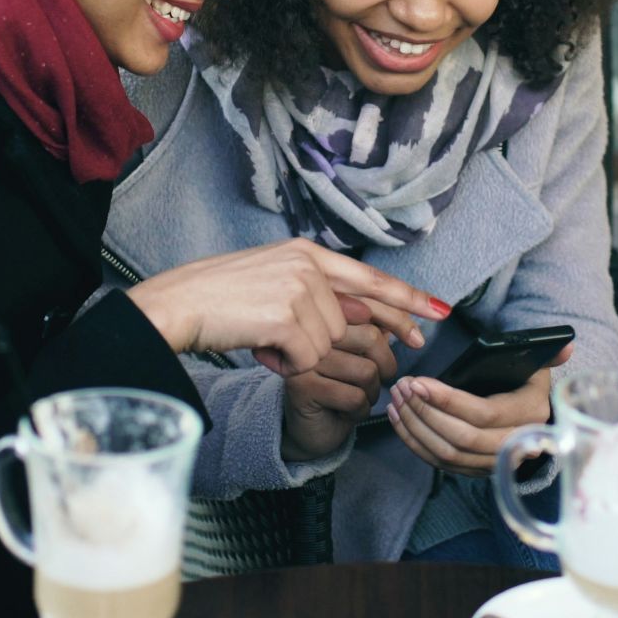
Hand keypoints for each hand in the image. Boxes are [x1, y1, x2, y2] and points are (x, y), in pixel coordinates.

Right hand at [126, 238, 448, 374]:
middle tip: (357, 346)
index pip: (370, 277)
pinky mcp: (287, 316)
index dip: (407, 298)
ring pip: (328, 344)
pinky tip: (261, 350)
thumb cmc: (219, 298)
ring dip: (299, 354)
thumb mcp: (273, 282)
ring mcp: (299, 288)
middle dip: (338, 343)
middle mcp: (308, 265)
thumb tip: (363, 319)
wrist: (179, 303)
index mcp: (306, 253)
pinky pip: (308, 358)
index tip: (439, 312)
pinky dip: (286, 365)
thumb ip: (317, 294)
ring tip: (263, 341)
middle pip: (350, 322)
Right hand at [282, 325, 398, 461]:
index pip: (372, 312)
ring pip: (366, 372)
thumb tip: (408, 314)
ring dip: (371, 394)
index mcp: (327, 316)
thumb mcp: (362, 356)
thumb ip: (377, 333)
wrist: (312, 426)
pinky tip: (343, 413)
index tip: (415, 340)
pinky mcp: (303, 387)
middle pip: (371, 338)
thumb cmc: (341, 387)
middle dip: (385, 367)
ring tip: (355, 399)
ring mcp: (306, 358)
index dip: (399, 326)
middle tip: (373, 382)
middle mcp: (313, 332)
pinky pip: (354, 398)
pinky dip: (359, 412)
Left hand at [385, 344, 574, 477]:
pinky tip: (399, 420)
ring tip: (396, 400)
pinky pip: (440, 464)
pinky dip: (415, 443)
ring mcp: (494, 463)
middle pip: (461, 438)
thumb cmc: (531, 388)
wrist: (538, 424)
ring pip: (447, 454)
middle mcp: (515, 446)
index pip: (484, 414)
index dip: (448, 400)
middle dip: (425, 412)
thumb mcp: (541, 369)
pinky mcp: (476, 471)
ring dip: (415, 428)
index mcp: (530, 416)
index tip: (419, 382)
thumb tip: (566, 344)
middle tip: (402, 387)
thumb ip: (550, 355)